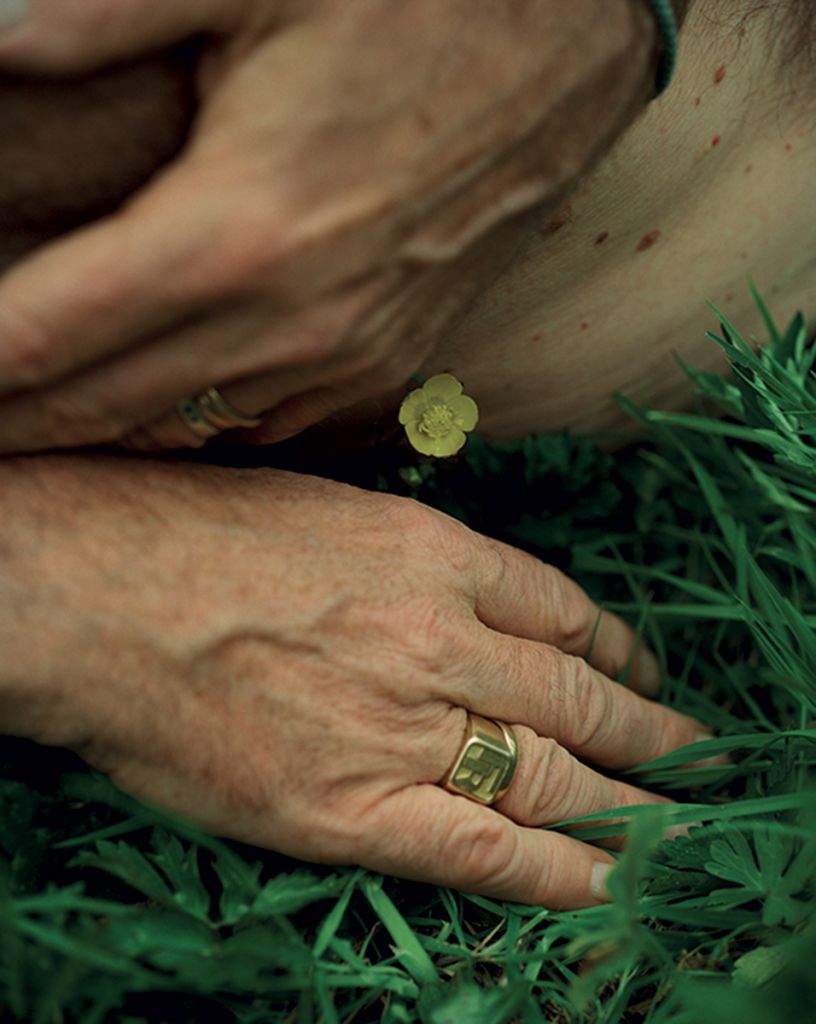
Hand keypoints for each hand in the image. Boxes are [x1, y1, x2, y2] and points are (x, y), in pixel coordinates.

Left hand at [0, 0, 656, 453]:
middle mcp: (292, 320)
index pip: (54, 329)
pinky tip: (153, 421)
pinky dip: (191, 431)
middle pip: (107, 402)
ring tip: (31, 437)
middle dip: (18, 421)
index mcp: (238, 230)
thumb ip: (104, 12)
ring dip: (97, 435)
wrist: (568, 52)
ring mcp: (346, 354)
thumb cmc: (419, 0)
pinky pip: (263, 425)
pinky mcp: (386, 361)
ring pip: (185, 430)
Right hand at [0, 455, 707, 906]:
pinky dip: (559, 871)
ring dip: (633, 800)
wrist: (91, 593)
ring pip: (556, 772)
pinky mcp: (353, 810)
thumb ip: (400, 556)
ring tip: (684, 821)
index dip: (614, 642)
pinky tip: (610, 883)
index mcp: (430, 550)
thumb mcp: (320, 508)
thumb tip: (453, 594)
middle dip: (649, 726)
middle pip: (580, 691)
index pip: (562, 605)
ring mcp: (405, 727)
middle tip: (693, 749)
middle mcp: (440, 638)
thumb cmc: (185, 533)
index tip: (634, 662)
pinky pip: (488, 850)